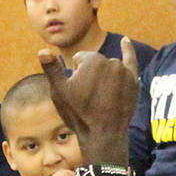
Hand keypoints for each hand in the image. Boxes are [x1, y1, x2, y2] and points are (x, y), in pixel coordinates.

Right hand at [38, 38, 139, 168]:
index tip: (79, 91)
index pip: (79, 59)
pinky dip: (127, 50)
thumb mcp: (60, 92)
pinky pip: (131, 61)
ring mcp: (124, 71)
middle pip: (94, 62)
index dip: (75, 74)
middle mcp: (111, 61)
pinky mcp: (133, 81)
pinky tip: (125, 41)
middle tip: (90, 97)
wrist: (103, 135)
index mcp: (92, 60)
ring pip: (107, 67)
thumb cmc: (79, 113)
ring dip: (103, 75)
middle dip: (89, 74)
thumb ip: (51, 69)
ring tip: (102, 96)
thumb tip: (42, 50)